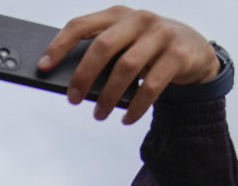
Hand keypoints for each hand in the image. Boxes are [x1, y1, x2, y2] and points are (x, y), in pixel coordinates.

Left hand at [39, 7, 220, 122]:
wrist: (195, 49)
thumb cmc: (148, 49)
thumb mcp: (125, 44)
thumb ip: (103, 55)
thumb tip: (74, 85)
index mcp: (117, 15)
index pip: (81, 25)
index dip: (59, 45)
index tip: (43, 66)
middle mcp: (138, 19)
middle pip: (103, 46)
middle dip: (84, 75)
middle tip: (73, 99)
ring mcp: (161, 34)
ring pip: (127, 67)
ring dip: (109, 95)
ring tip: (99, 115)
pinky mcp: (178, 55)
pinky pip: (152, 85)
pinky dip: (136, 106)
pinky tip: (126, 118)